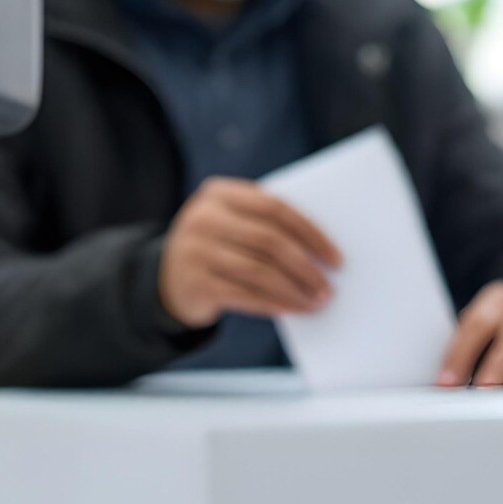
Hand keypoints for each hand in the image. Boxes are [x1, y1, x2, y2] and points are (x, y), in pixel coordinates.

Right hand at [159, 177, 342, 328]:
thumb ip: (266, 227)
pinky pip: (244, 295)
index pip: (275, 208)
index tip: (336, 257)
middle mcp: (204, 218)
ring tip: (316, 302)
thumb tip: (322, 255)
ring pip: (259, 271)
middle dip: (306, 267)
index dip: (311, 233)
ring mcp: (196, 250)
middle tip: (328, 288)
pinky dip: (273, 303)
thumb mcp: (233, 225)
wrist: (167, 278)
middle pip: (269, 241)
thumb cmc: (219, 248)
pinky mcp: (194, 282)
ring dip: (294, 290)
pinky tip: (291, 309)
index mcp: (219, 193)